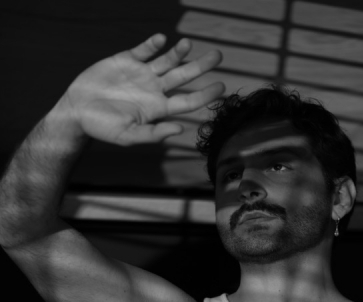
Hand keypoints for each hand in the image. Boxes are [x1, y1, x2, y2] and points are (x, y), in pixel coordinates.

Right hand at [57, 34, 224, 144]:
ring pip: (168, 60)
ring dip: (180, 52)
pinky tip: (161, 40)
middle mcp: (155, 90)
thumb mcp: (128, 136)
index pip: (188, 101)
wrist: (77, 112)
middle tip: (218, 56)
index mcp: (158, 109)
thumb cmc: (103, 129)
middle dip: (201, 66)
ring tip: (189, 44)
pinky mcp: (127, 60)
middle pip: (184, 76)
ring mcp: (142, 74)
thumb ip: (153, 133)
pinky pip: (145, 49)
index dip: (206, 94)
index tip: (221, 87)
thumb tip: (180, 129)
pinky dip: (153, 44)